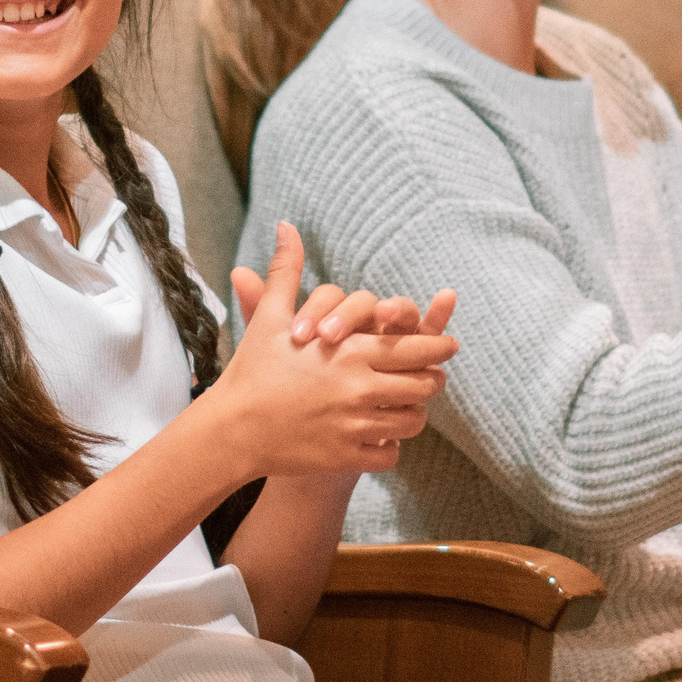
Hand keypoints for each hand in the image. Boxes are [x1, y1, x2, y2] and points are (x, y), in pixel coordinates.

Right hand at [210, 223, 457, 476]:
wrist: (232, 429)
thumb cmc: (252, 369)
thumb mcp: (271, 317)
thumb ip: (287, 271)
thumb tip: (287, 226)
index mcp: (350, 351)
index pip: (416, 348)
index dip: (438, 346)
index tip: (449, 344)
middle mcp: (359, 388)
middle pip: (423, 385)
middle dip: (432, 380)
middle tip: (433, 377)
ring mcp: (355, 425)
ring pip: (412, 422)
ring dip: (414, 414)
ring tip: (410, 408)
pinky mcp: (347, 455)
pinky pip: (390, 454)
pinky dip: (390, 447)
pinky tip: (382, 438)